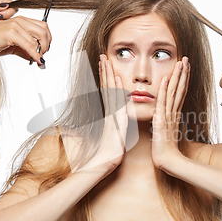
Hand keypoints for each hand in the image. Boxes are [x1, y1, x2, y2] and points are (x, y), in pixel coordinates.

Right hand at [0, 16, 50, 65]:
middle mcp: (20, 21)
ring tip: (39, 59)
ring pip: (37, 39)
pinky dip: (35, 55)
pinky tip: (37, 60)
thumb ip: (26, 50)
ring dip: (41, 51)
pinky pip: (29, 46)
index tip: (46, 48)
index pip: (42, 26)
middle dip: (46, 44)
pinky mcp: (11, 33)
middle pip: (43, 30)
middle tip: (43, 54)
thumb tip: (38, 58)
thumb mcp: (14, 46)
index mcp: (21, 20)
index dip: (48, 38)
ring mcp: (15, 26)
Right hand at [86, 55, 127, 171]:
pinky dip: (116, 92)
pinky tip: (117, 81)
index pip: (108, 92)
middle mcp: (109, 112)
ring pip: (109, 91)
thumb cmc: (110, 153)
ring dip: (108, 75)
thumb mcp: (115, 136)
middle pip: (106, 87)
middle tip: (103, 56)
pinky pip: (116, 103)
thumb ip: (116, 126)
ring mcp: (110, 116)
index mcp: (110, 115)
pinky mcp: (115, 122)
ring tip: (106, 60)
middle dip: (105, 71)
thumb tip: (118, 121)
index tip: (106, 65)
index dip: (107, 78)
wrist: (103, 164)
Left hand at [151, 57, 189, 170]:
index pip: (180, 92)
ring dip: (178, 76)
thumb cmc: (165, 150)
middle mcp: (173, 112)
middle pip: (180, 88)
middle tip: (186, 58)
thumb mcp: (165, 132)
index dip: (183, 79)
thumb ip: (165, 123)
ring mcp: (169, 116)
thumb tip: (162, 117)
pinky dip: (164, 90)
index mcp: (173, 114)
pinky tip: (166, 78)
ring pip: (174, 91)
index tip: (185, 67)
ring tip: (181, 62)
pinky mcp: (161, 121)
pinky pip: (163, 102)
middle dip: (184, 73)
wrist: (167, 162)